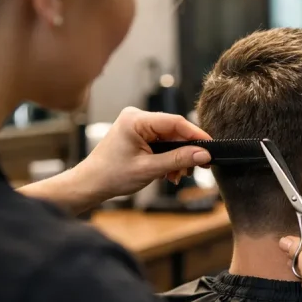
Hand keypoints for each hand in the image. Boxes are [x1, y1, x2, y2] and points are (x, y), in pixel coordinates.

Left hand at [72, 107, 211, 203]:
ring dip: (177, 157)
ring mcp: (138, 125)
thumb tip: (203, 154)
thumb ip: (178, 160)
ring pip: (170, 138)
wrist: (91, 184)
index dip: (196, 135)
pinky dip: (169, 157)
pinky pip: (162, 143)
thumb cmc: (111, 175)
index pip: (175, 122)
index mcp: (136, 120)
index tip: (210, 148)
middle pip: (174, 130)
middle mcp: (137, 117)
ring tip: (178, 176)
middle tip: (196, 168)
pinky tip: (169, 172)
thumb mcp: (149, 169)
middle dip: (186, 151)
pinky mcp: (139, 135)